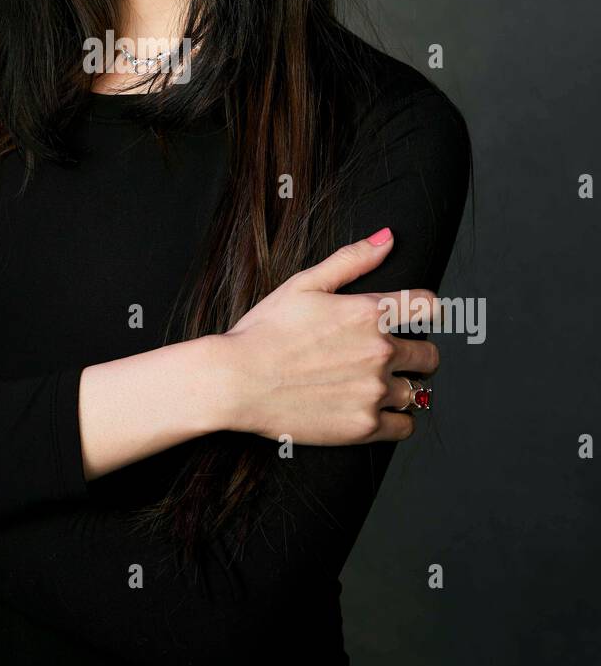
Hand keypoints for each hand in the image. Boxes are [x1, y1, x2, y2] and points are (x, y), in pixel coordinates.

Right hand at [218, 228, 438, 445]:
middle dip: (415, 354)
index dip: (425, 312)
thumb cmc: (264, 331)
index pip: (429, 307)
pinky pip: (405, 427)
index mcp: (369, 312)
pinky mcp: (365, 427)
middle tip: (389, 358)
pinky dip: (396, 420)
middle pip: (430, 355)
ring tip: (373, 386)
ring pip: (418, 392)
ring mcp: (374, 392)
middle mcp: (380, 351)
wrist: (236, 380)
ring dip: (402, 388)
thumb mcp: (304, 283)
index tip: (414, 320)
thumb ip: (352, 259)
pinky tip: (374, 410)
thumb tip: (388, 238)